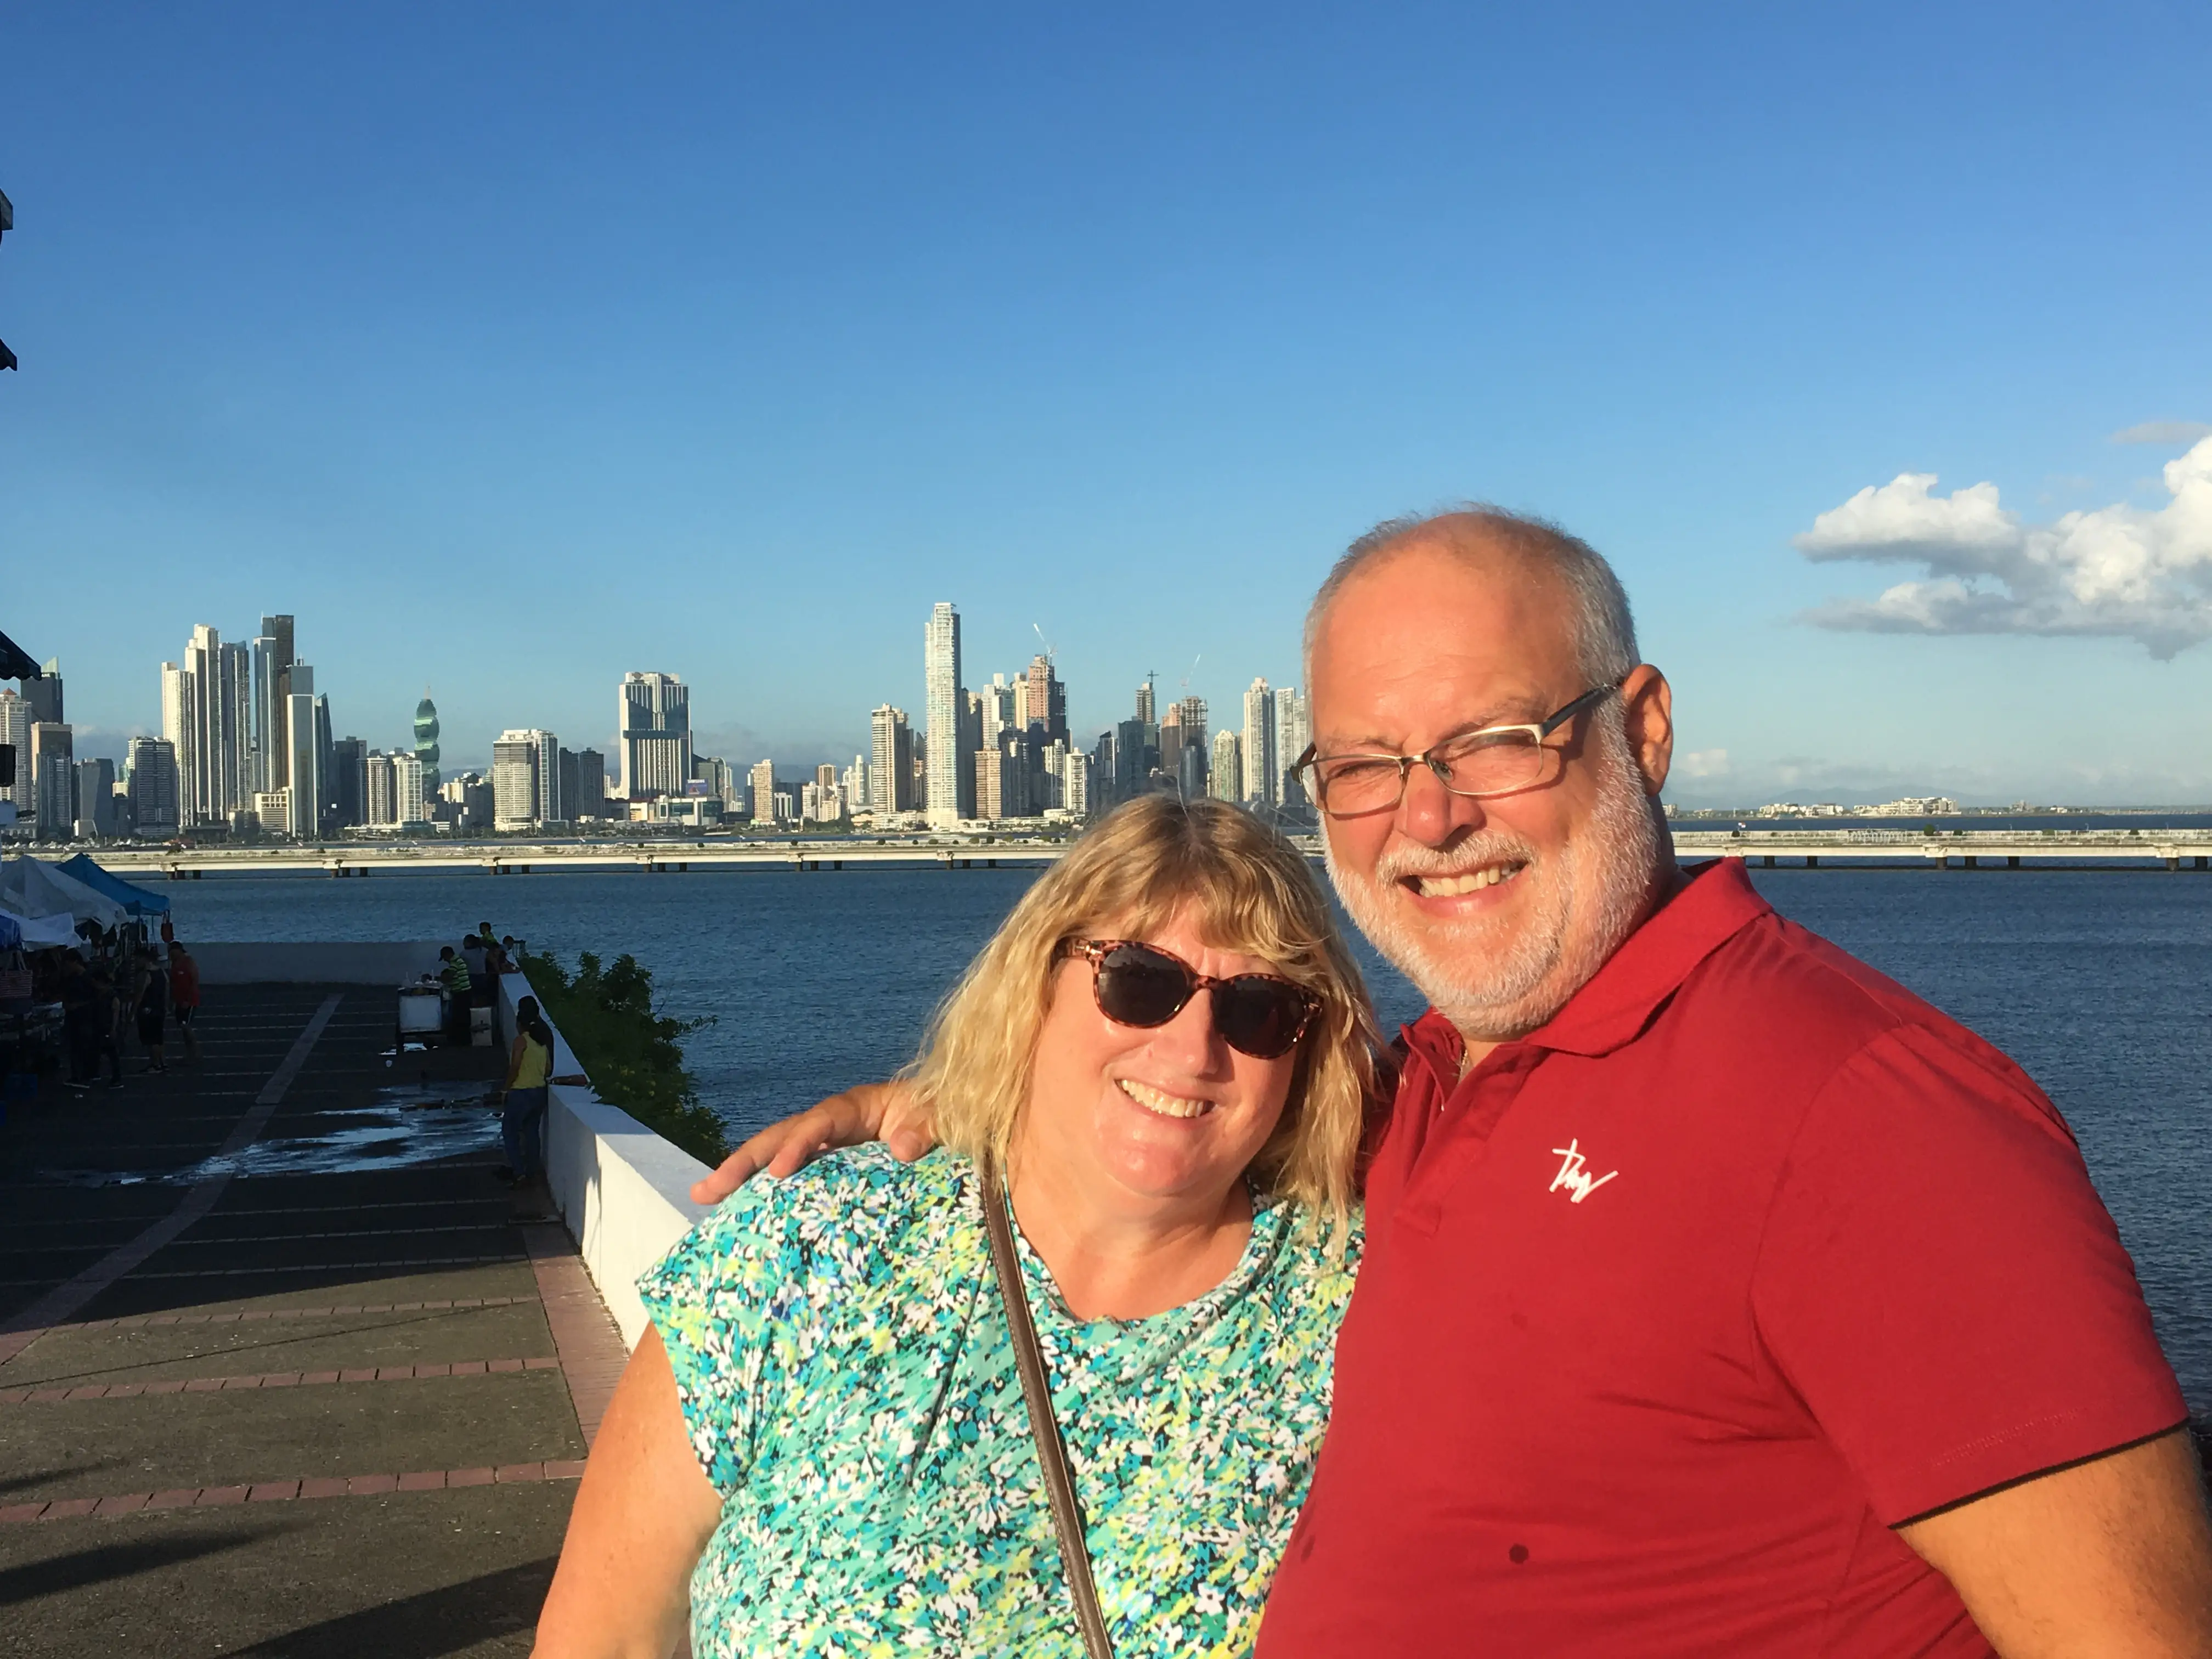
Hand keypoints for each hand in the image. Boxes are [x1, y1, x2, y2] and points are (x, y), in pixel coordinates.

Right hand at [688, 1081, 930, 1203]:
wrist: (946, 1126)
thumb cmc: (942, 1116)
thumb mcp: (941, 1116)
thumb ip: (925, 1128)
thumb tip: (901, 1149)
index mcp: (857, 1108)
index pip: (819, 1122)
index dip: (798, 1143)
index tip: (779, 1171)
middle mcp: (832, 1126)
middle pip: (781, 1137)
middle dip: (744, 1161)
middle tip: (707, 1189)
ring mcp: (827, 1149)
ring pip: (777, 1158)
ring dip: (741, 1177)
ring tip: (703, 1198)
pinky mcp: (829, 1171)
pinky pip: (795, 1182)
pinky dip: (766, 1195)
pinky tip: (740, 1218)